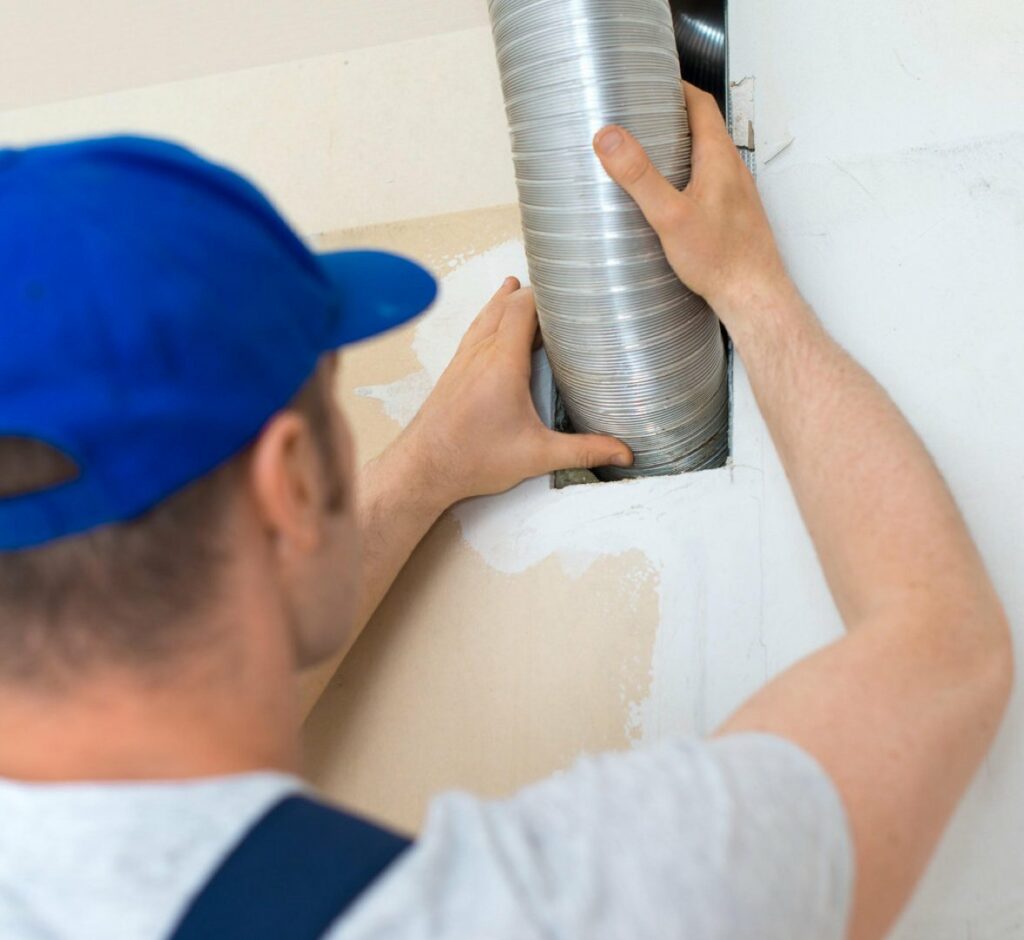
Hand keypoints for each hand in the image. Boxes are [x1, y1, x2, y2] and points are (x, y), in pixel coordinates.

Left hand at [398, 277, 632, 505]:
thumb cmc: (472, 460)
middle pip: (506, 306)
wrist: (422, 469)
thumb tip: (622, 452)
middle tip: (557, 291)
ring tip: (520, 287)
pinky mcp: (452, 371)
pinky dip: (489, 318)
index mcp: (502, 363)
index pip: (523, 308)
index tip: (568, 289)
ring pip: (486, 316)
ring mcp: (463, 360)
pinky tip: (491, 323)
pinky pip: (474, 332)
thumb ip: (582, 451)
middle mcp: (480, 354)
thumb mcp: (536, 456)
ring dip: (505, 301)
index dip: (545, 294)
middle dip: (532, 295)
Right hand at [592, 82, 794, 339]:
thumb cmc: (720, 259)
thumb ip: (639, 176)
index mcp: (719, 158)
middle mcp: (732, 171)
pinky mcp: (733, 217)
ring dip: (681, 151)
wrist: (753, 296)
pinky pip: (710, 185)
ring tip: (649, 158)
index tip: (654, 84)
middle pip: (704, 129)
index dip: (678, 89)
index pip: (701, 104)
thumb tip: (609, 137)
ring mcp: (736, 195)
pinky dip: (688, 179)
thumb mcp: (669, 216)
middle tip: (641, 119)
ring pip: (707, 159)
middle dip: (673, 119)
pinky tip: (670, 202)